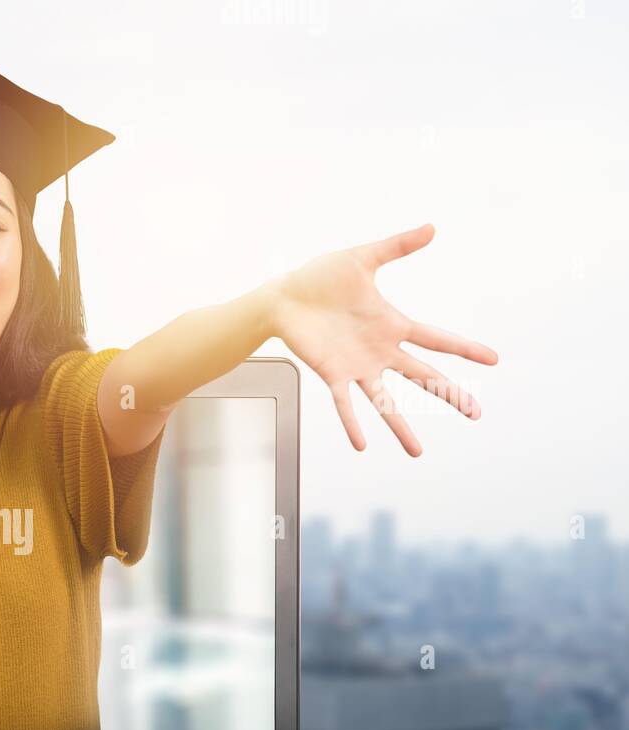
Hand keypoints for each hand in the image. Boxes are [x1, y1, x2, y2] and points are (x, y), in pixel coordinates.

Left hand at [271, 223, 497, 455]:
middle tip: (476, 413)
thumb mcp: (362, 259)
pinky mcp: (332, 374)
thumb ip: (397, 246)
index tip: (493, 359)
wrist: (284, 297)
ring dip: (400, 427)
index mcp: (392, 325)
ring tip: (417, 452)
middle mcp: (381, 351)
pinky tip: (362, 444)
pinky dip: (352, 423)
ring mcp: (357, 367)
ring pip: (385, 401)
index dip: (465, 349)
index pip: (437, 339)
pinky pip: (344, 404)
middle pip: (423, 377)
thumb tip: (432, 228)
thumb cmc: (320, 278)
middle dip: (450, 394)